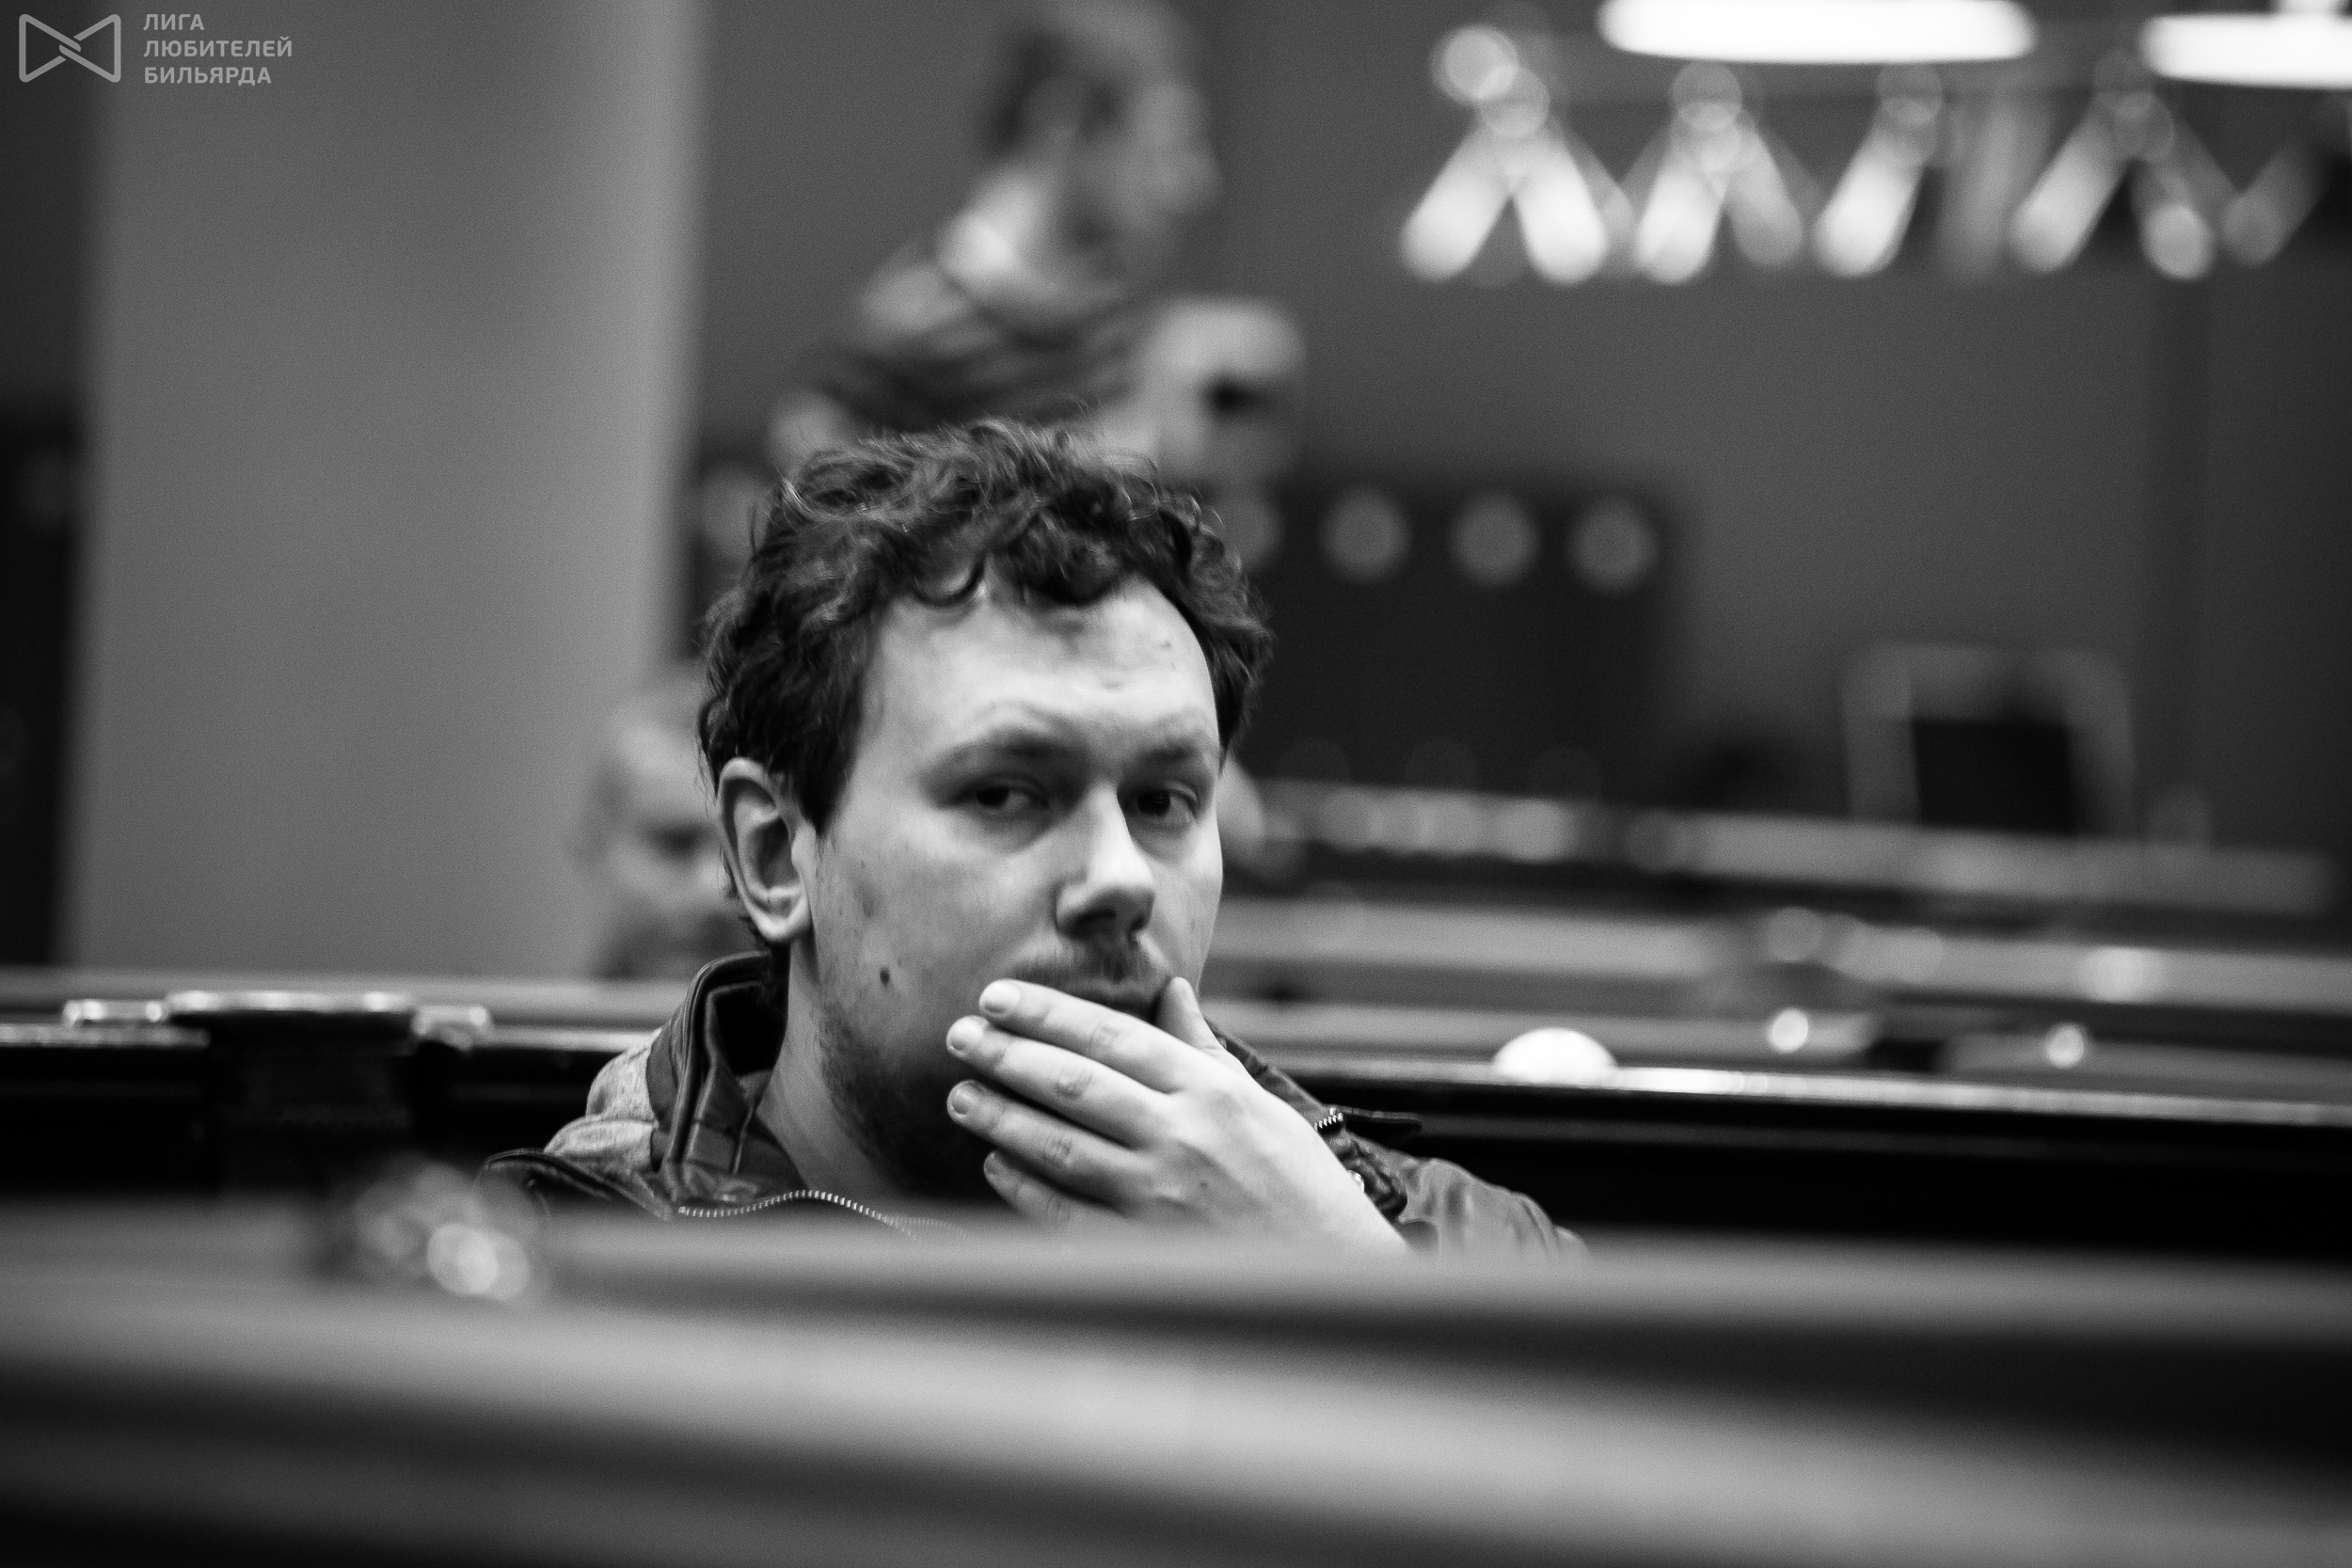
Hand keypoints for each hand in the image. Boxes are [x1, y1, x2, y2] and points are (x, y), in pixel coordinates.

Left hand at [942, 978, 1404, 1252]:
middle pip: (1075, 1084)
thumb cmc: (1297, 1183)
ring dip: (1002, 1118)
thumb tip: (1169, 989)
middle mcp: (1182, 1136)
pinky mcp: (1147, 1251)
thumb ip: (1202, 1048)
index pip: (1112, 1036)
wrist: (1335, 1272)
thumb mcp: (1258, 1103)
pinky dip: (1025, 1189)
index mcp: (1210, 1091)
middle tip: (958, 1036)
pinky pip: (1069, 1215)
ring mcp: (1161, 1197)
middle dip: (1007, 1055)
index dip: (1047, 1013)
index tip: (996, 997)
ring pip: (1061, 1147)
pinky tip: (995, 1166)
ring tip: (961, 1097)